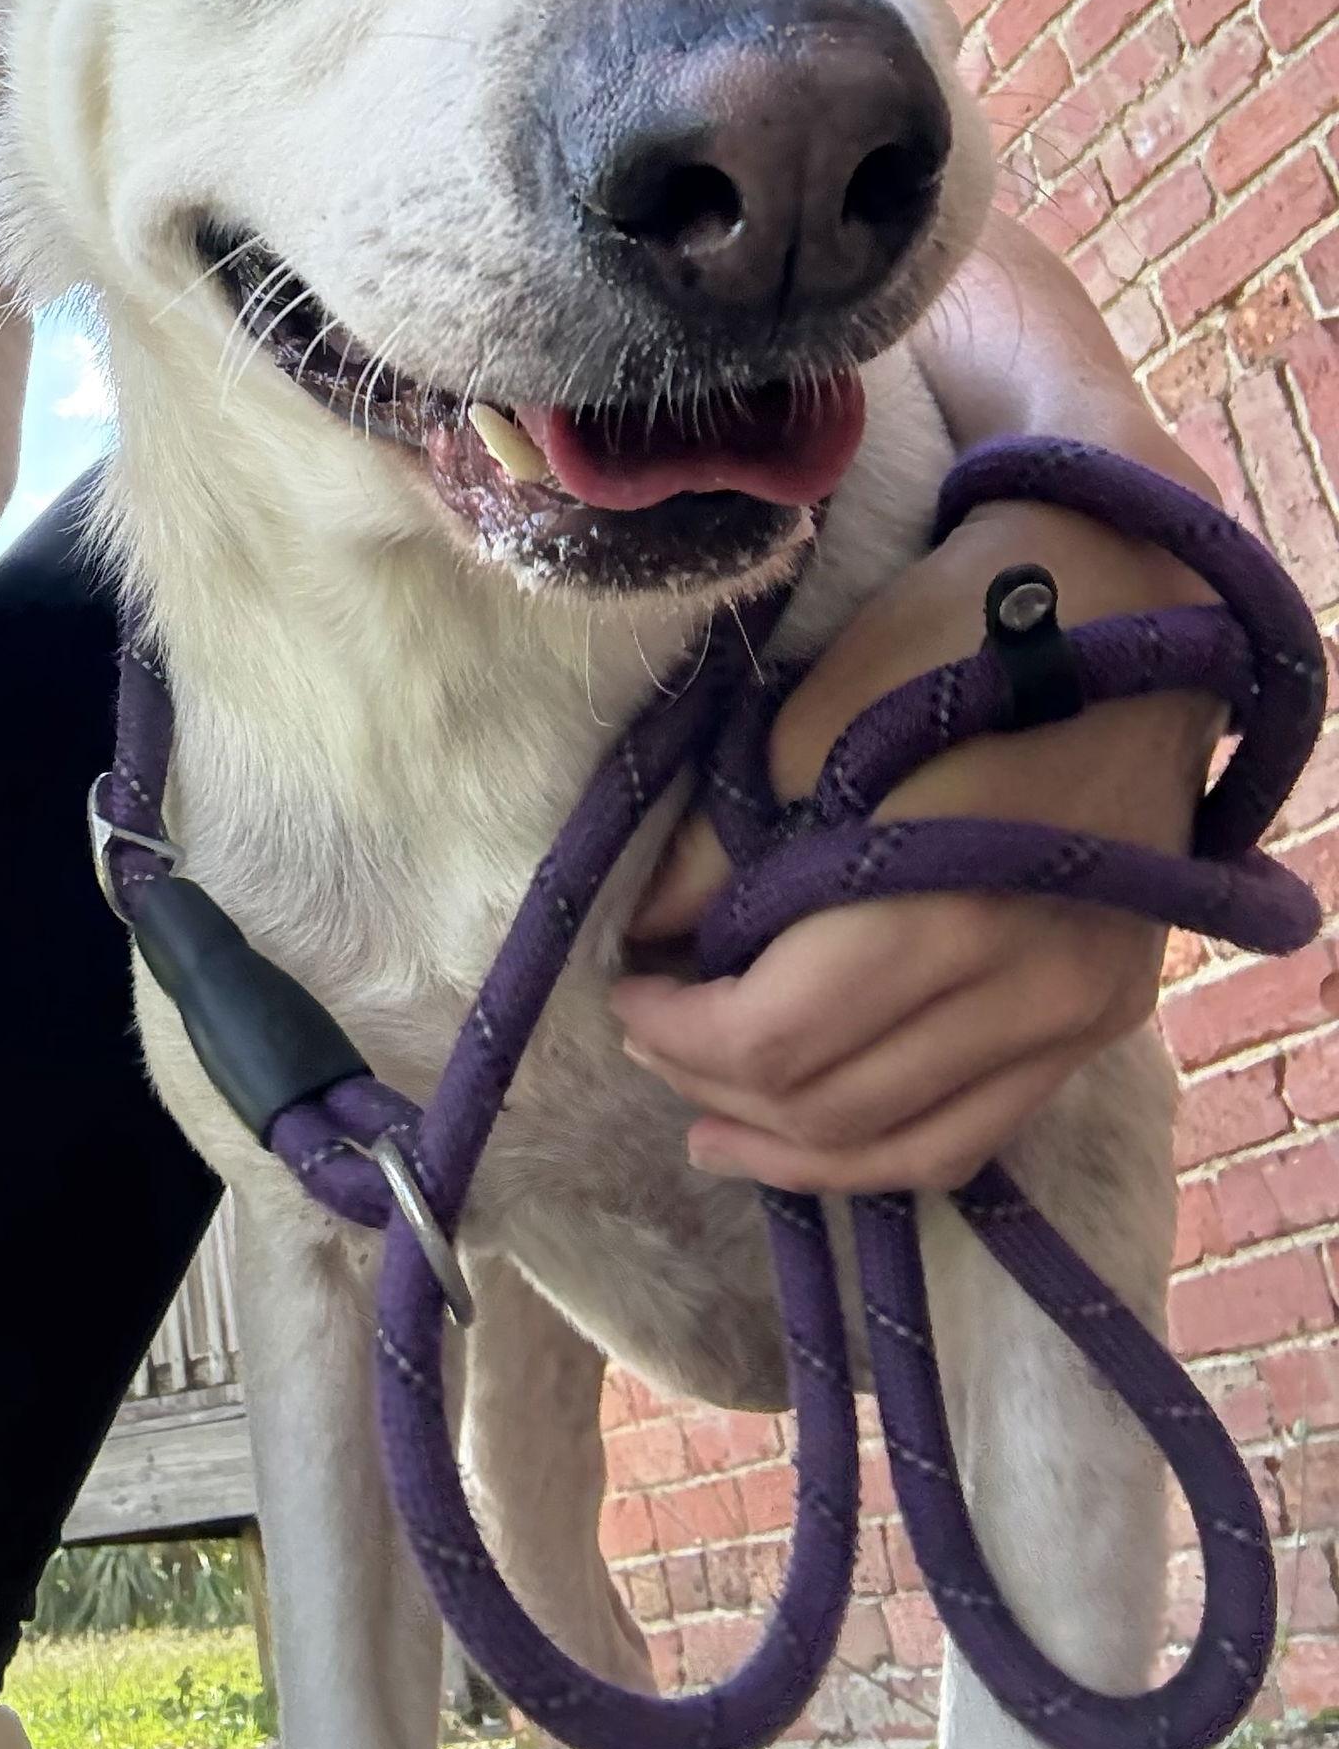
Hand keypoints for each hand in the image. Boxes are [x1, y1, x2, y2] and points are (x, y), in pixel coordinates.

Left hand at [614, 502, 1218, 1194]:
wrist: (1126, 602)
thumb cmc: (955, 639)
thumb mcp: (813, 718)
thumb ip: (724, 851)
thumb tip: (650, 935)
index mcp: (943, 914)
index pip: (774, 1038)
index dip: (676, 1030)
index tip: (622, 989)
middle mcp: (1024, 992)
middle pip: (832, 1106)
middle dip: (716, 1084)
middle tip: (650, 1037)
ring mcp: (1076, 1017)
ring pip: (907, 1147)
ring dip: (792, 1146)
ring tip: (713, 1124)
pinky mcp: (1104, 1018)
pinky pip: (979, 1130)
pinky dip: (886, 1146)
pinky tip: (819, 1137)